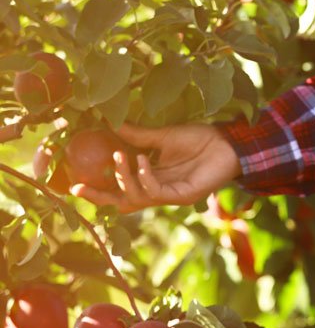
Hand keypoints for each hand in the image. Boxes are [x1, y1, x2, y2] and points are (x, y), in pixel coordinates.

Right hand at [70, 122, 242, 212]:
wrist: (228, 142)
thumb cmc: (200, 139)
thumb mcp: (163, 136)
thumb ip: (138, 136)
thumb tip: (110, 125)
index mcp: (152, 177)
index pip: (121, 190)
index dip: (99, 190)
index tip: (74, 184)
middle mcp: (159, 189)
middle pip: (124, 202)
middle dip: (101, 197)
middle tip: (80, 186)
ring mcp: (172, 194)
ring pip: (137, 197)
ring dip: (124, 178)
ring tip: (120, 156)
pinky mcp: (184, 195)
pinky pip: (156, 191)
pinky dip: (145, 177)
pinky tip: (142, 160)